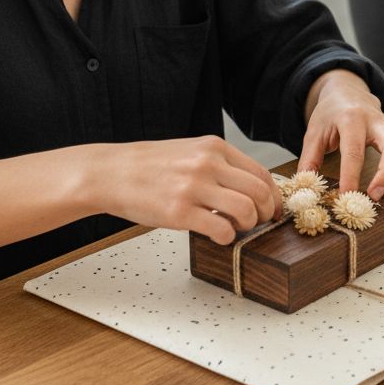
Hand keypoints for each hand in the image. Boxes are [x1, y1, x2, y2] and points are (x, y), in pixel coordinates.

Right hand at [93, 136, 280, 245]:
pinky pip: (221, 229)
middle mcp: (207, 164)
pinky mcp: (179, 212)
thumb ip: (219, 164)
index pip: (261, 173)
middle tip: (259, 223)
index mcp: (213, 148)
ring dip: (249, 225)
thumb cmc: (148, 166)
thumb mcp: (189, 151)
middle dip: (266, 213)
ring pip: (246, 210)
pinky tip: (218, 235)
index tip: (273, 209)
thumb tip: (250, 187)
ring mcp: (193, 188)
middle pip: (260, 192)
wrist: (109, 173)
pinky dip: (227, 237)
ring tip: (236, 228)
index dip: (274, 195)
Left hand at [298, 69, 383, 198]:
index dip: (351, 176)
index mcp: (350, 118)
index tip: (346, 196)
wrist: (346, 93)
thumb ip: (310, 160)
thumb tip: (307, 187)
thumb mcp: (314, 133)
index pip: (354, 150)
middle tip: (375, 196)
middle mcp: (376, 120)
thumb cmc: (330, 115)